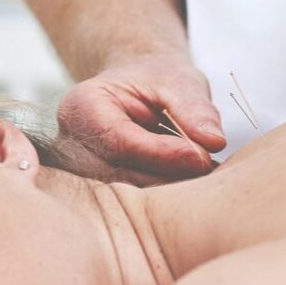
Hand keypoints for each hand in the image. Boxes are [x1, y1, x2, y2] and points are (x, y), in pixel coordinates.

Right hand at [56, 54, 226, 184]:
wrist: (139, 89)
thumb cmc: (157, 80)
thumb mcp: (179, 82)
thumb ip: (194, 110)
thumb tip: (213, 141)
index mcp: (82, 108)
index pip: (121, 142)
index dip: (164, 154)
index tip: (202, 158)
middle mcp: (72, 146)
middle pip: (121, 175)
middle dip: (170, 177)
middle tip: (212, 172)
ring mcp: (80, 174)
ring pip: (128, 195)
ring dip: (169, 191)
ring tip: (205, 177)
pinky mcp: (97, 192)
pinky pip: (131, 203)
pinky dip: (162, 196)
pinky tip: (188, 184)